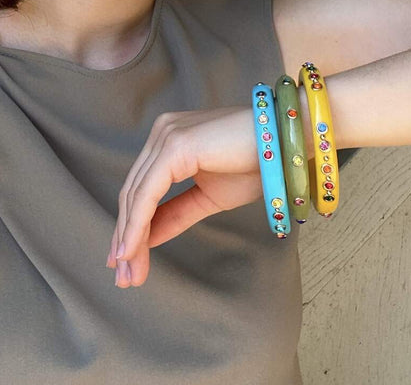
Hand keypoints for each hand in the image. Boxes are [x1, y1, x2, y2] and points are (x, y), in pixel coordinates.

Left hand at [107, 105, 259, 287]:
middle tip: (122, 277)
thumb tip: (146, 237)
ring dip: (129, 237)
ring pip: (136, 195)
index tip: (124, 261)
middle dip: (125, 236)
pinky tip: (132, 249)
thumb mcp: (209, 197)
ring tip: (128, 273)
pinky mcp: (175, 146)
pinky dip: (137, 224)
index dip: (130, 226)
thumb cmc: (257, 165)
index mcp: (168, 140)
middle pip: (133, 192)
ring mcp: (166, 136)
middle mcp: (162, 133)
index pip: (140, 188)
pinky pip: (148, 192)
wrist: (288, 145)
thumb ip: (175, 213)